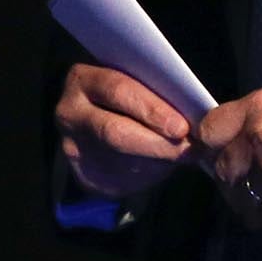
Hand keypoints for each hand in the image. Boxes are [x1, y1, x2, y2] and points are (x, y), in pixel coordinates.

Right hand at [55, 63, 194, 197]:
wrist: (97, 124)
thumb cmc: (129, 93)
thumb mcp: (134, 81)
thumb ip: (154, 89)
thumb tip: (190, 112)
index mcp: (83, 79)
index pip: (117, 89)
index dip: (151, 109)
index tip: (181, 126)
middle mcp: (71, 112)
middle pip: (113, 131)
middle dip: (155, 141)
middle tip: (186, 148)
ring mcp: (72, 146)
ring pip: (118, 160)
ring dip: (156, 161)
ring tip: (185, 156)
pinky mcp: (82, 175)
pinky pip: (117, 181)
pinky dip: (148, 176)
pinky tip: (166, 167)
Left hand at [197, 86, 261, 227]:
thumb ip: (259, 118)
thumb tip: (231, 136)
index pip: (210, 129)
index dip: (210, 142)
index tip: (213, 149)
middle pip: (222, 166)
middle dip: (232, 171)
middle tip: (247, 172)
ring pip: (238, 196)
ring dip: (248, 196)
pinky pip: (260, 218)